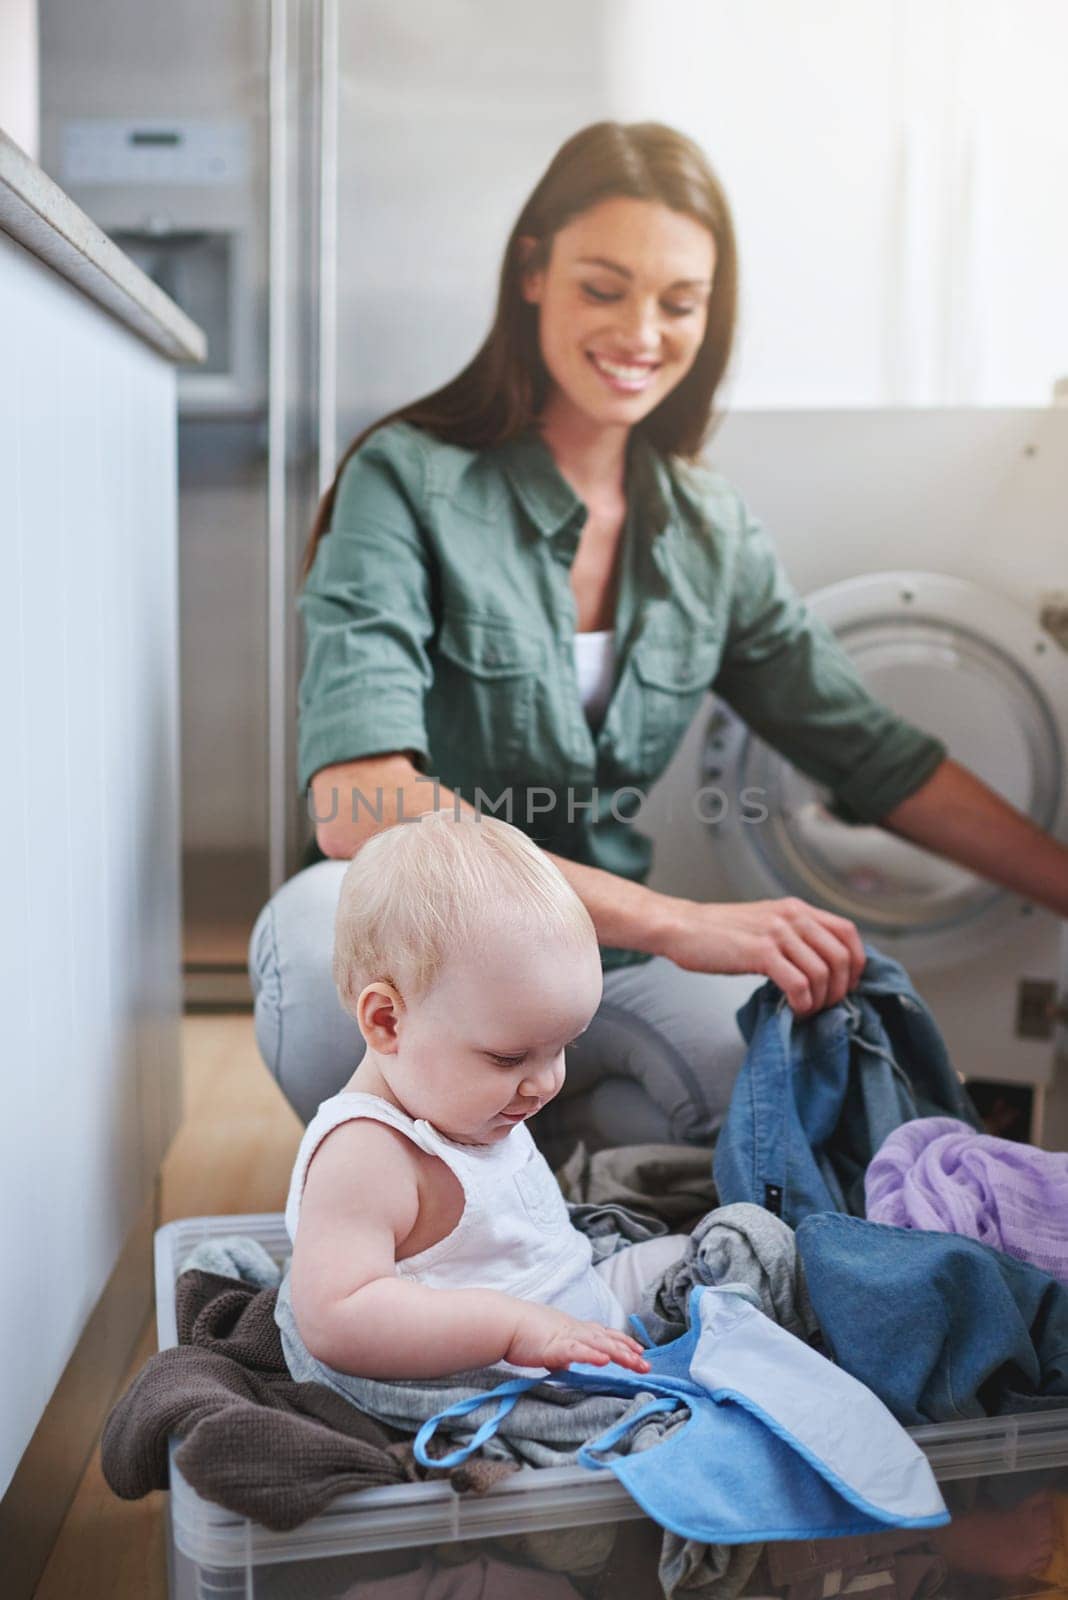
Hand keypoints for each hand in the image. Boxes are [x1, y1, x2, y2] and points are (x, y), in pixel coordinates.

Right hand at [504, 1301, 650, 1372]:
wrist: (504, 1322)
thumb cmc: (521, 1332)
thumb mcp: (547, 1343)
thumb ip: (559, 1354)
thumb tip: (565, 1365)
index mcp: (573, 1328)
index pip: (604, 1334)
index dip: (622, 1341)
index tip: (639, 1350)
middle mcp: (575, 1330)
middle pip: (608, 1339)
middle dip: (629, 1352)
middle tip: (647, 1364)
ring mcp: (566, 1336)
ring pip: (599, 1344)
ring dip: (619, 1353)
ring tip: (636, 1362)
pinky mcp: (555, 1345)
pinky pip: (577, 1350)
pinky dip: (593, 1355)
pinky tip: (605, 1360)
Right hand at [664, 897, 865, 1016]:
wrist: (682, 928)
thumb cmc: (719, 933)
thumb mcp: (765, 923)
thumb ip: (794, 936)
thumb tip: (823, 968)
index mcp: (797, 909)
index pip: (848, 932)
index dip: (857, 963)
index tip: (846, 985)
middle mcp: (792, 916)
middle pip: (842, 957)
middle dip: (841, 989)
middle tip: (826, 1006)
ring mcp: (777, 933)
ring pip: (823, 974)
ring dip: (821, 1001)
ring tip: (806, 1011)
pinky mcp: (760, 953)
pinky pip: (799, 984)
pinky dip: (802, 1004)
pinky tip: (793, 1010)